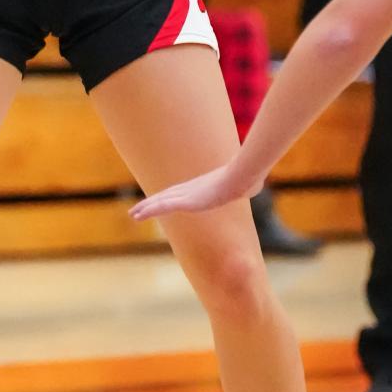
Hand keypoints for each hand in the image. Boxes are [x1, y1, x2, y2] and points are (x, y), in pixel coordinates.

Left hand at [131, 161, 259, 221]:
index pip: (180, 192)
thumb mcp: (245, 183)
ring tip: (133, 214)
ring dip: (146, 208)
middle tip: (137, 209)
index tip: (158, 201)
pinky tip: (138, 215)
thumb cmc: (247, 178)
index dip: (167, 197)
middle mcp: (190, 188)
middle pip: (166, 195)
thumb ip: (247, 184)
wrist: (243, 177)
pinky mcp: (185, 200)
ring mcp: (187, 194)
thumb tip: (258, 184)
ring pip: (161, 202)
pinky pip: (162, 207)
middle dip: (152, 203)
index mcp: (202, 186)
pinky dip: (149, 210)